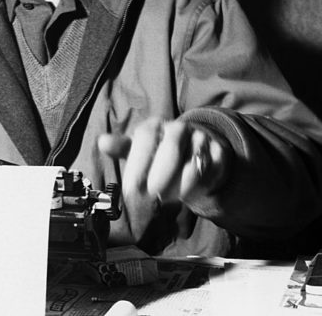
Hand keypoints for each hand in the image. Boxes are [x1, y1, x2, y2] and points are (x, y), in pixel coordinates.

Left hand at [97, 117, 230, 207]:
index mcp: (156, 125)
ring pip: (192, 164)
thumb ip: (122, 148)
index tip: (130, 190)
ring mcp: (201, 139)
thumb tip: (102, 142)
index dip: (136, 166)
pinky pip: (210, 172)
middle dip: (160, 176)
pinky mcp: (219, 152)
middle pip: (172, 149)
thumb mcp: (139, 151)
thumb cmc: (160, 153)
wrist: (197, 152)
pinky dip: (197, 186)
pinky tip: (187, 192)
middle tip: (152, 195)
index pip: (145, 138)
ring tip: (167, 197)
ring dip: (178, 186)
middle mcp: (179, 128)